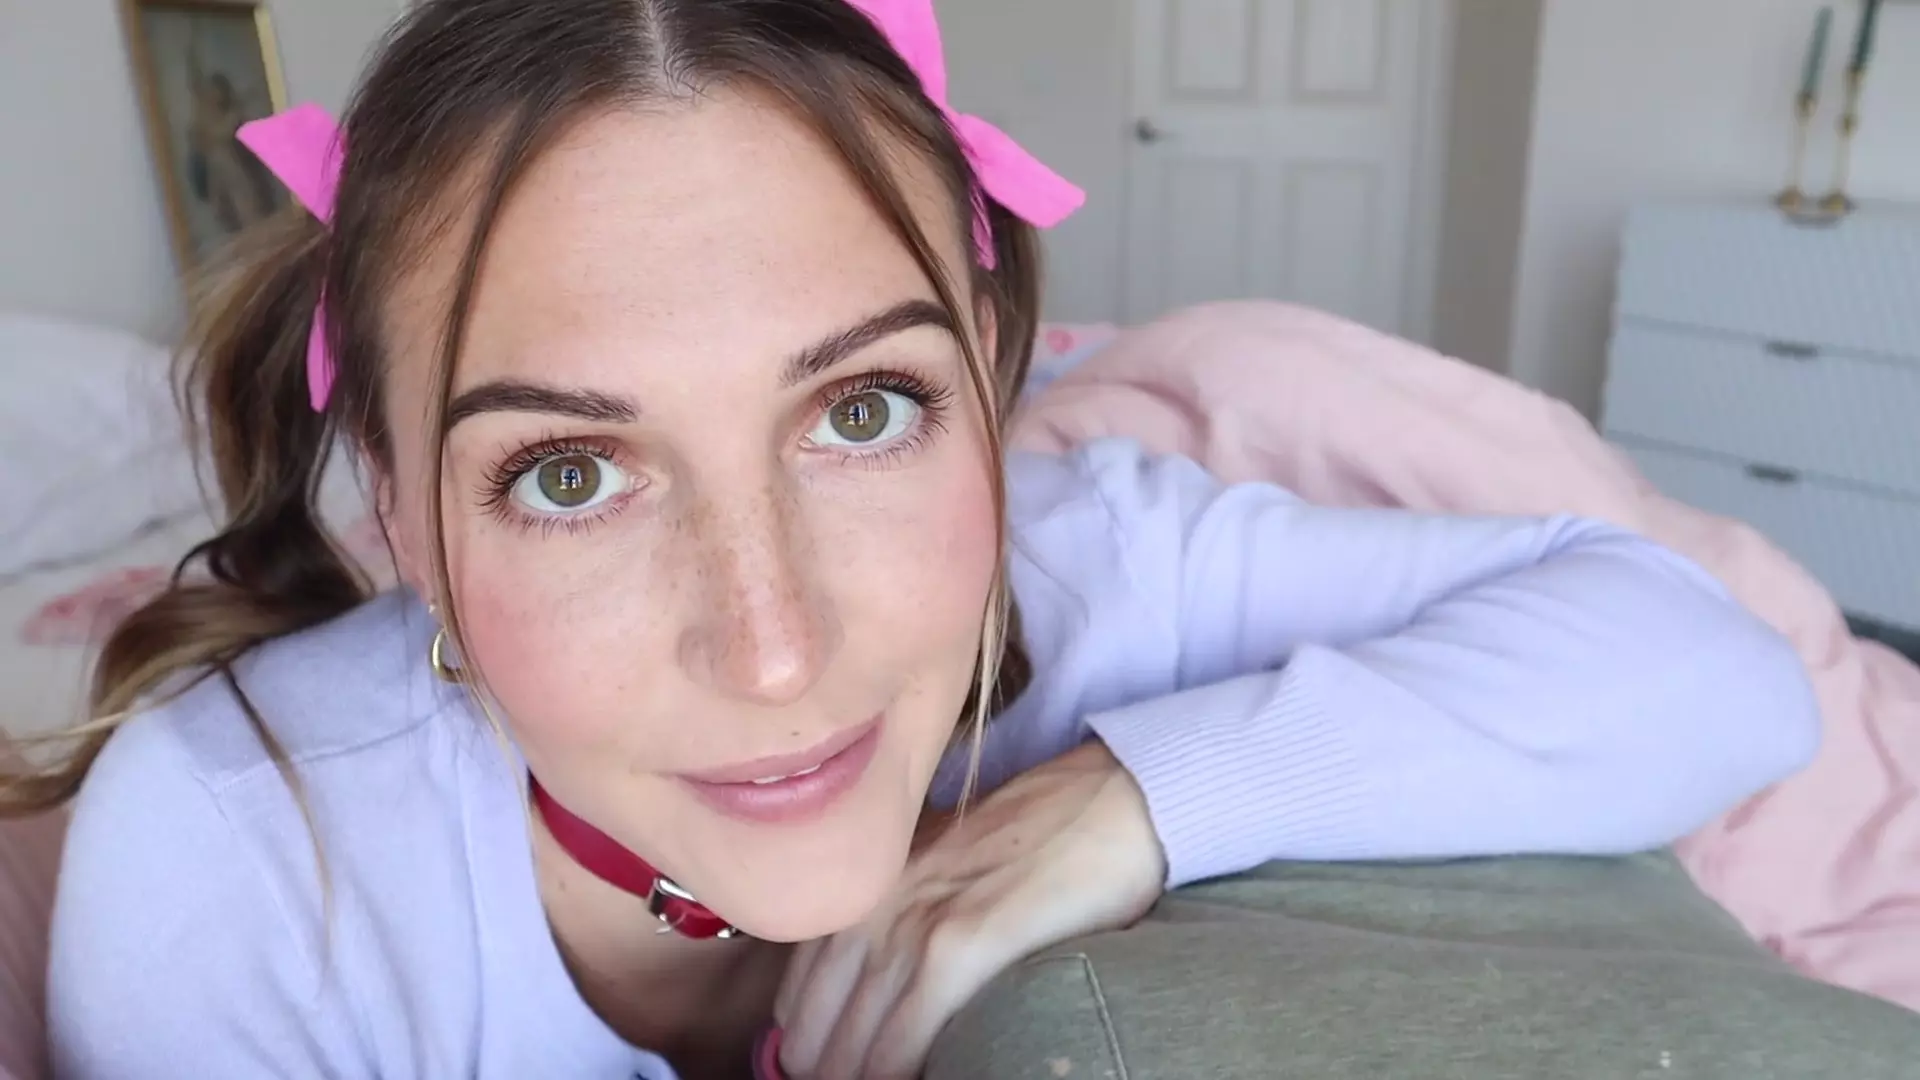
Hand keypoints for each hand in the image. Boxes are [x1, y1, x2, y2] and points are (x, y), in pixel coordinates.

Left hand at [773, 740, 1165, 1078]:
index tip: (818, 1069)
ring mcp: (920, 923)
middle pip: (816, 1022)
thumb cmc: (1035, 842)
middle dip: (822, 1066)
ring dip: (853, 1077)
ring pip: (856, 1035)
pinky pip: (910, 1032)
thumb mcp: (941, 868)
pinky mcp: (969, 942)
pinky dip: (896, 1069)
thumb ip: (901, 918)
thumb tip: (875, 992)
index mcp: (867, 888)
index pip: (799, 992)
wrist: (1108, 800)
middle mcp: (879, 904)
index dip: (805, 1042)